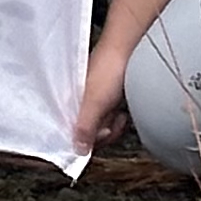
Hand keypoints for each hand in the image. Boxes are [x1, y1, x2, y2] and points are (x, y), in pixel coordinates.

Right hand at [71, 34, 134, 155]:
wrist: (131, 50)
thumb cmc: (109, 68)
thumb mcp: (95, 102)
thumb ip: (85, 127)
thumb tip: (77, 150)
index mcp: (70, 100)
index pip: (72, 132)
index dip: (87, 138)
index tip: (98, 136)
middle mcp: (79, 101)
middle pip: (89, 132)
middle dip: (103, 132)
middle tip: (111, 121)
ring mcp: (94, 100)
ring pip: (100, 127)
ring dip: (112, 125)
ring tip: (117, 112)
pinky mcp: (106, 99)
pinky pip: (109, 119)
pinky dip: (117, 119)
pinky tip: (121, 111)